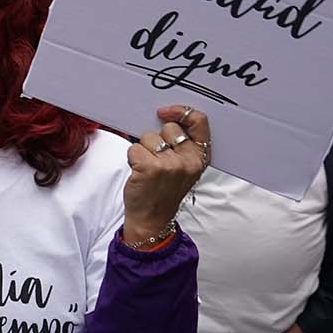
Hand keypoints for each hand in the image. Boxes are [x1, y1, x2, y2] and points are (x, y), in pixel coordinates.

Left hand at [123, 105, 210, 242]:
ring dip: (143, 150)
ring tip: (148, 169)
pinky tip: (139, 172)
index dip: (182, 111)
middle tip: (157, 160)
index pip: (199, 121)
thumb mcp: (185, 169)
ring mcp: (170, 164)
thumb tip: (164, 117)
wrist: (152, 220)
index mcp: (200, 157)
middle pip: (168, 128)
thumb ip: (183, 145)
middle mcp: (188, 160)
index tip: (165, 112)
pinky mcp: (150, 168)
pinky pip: (134, 148)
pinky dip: (132, 158)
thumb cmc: (164, 193)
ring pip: (149, 137)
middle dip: (158, 139)